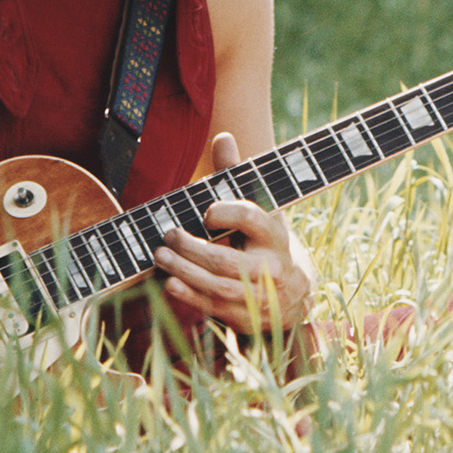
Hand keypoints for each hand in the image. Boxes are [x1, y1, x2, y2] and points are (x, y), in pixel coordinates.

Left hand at [152, 132, 316, 332]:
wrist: (291, 294)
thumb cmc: (264, 241)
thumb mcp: (258, 208)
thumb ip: (235, 176)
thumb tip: (222, 136)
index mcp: (274, 234)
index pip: (251, 219)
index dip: (226, 214)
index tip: (206, 212)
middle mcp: (269, 267)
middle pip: (224, 259)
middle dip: (190, 248)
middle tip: (168, 234)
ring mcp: (257, 295)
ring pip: (216, 285)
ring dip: (183, 271)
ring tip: (160, 256)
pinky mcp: (244, 316)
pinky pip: (212, 307)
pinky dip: (188, 295)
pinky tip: (169, 284)